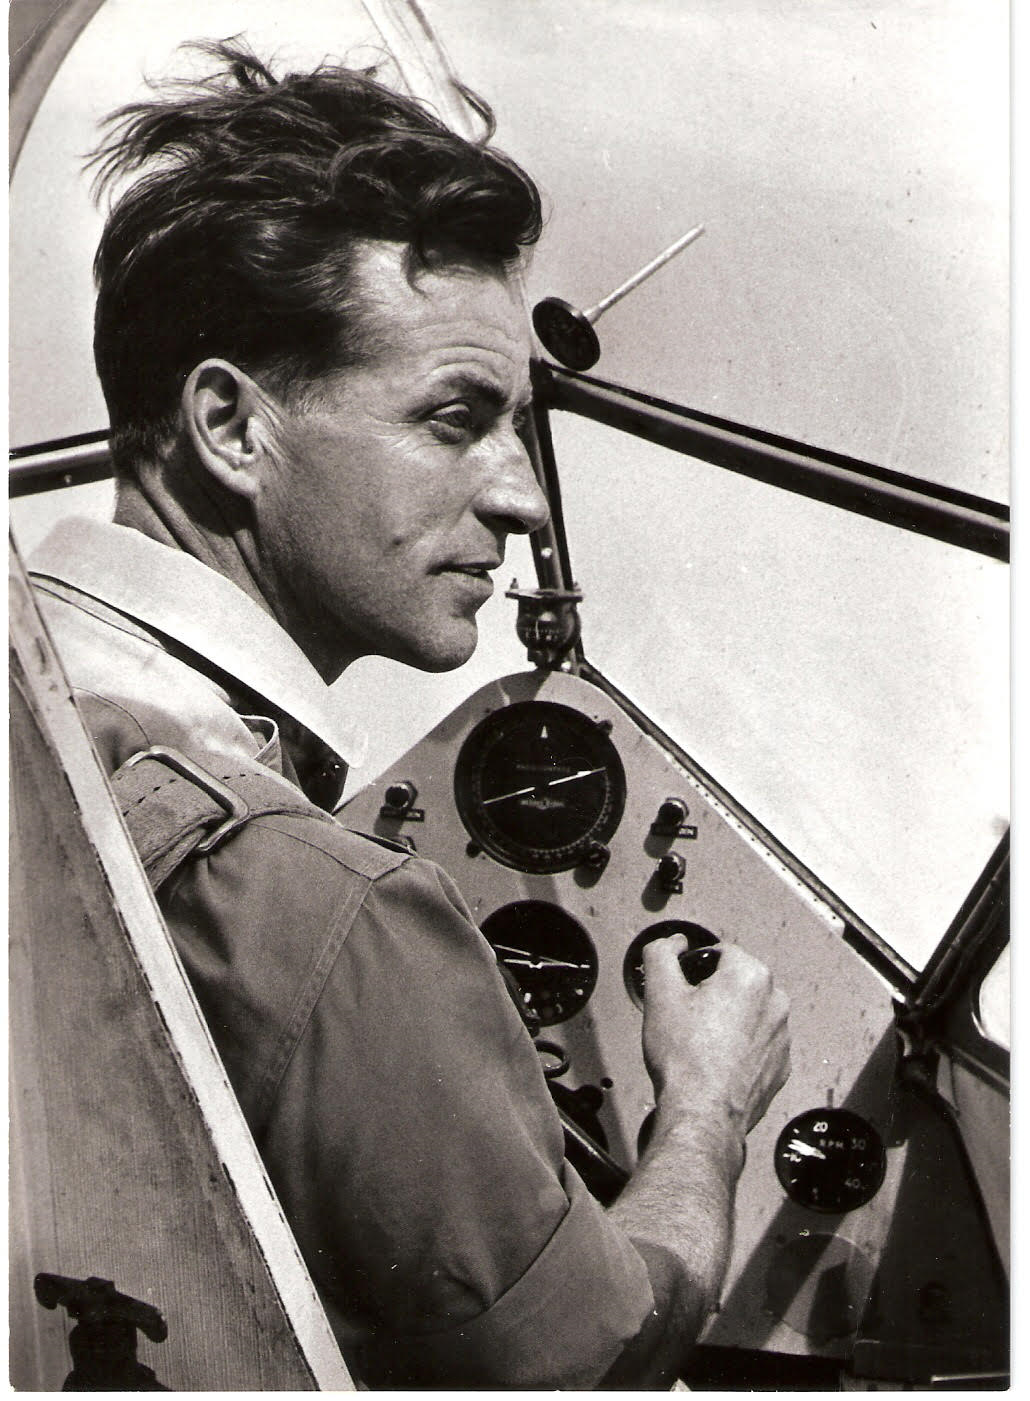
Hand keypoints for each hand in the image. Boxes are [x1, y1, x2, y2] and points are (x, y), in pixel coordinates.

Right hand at [640, 934, 789, 1135]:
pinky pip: (759, 1044)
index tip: (683, 991)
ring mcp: (782, 1036)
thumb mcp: (659, 993)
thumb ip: (662, 953)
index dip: (695, 970)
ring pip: (750, 1013)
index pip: (720, 953)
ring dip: (730, 1021)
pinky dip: (742, 1048)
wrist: (703, 1114)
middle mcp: (775, 1001)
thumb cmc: (686, 1060)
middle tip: (689, 1018)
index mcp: (750, 976)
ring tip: (702, 1044)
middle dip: (714, 995)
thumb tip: (673, 944)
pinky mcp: (781, 1065)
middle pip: (737, 983)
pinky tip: (719, 1061)